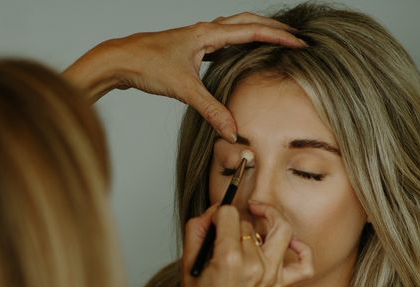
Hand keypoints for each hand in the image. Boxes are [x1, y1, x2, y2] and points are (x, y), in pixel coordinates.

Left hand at [64, 13, 304, 141]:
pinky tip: (240, 54)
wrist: (119, 60)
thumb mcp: (183, 90)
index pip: (252, 31)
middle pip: (247, 22)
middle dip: (274, 29)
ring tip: (276, 40)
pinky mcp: (191, 47)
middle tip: (296, 38)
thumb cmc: (146, 65)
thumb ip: (211, 111)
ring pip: (235, 27)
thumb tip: (233, 132)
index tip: (300, 43)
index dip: (278, 37)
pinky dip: (238, 42)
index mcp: (208, 34)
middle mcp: (204, 31)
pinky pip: (223, 40)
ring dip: (257, 31)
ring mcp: (197, 37)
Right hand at [179, 203, 312, 286]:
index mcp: (229, 260)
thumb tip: (210, 214)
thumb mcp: (187, 268)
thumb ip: (197, 233)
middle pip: (249, 223)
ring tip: (258, 215)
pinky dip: (301, 249)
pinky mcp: (279, 285)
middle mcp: (254, 265)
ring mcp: (271, 275)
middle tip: (221, 238)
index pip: (229, 214)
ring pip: (279, 230)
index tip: (211, 227)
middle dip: (234, 224)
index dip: (217, 215)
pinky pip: (304, 264)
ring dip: (269, 219)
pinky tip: (288, 243)